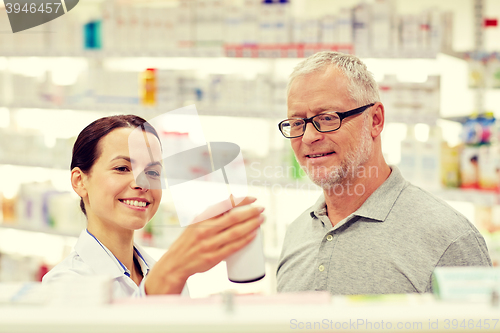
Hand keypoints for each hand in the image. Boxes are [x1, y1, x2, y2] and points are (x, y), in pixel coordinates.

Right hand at [145, 196, 263, 294]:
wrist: (176, 262)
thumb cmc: (190, 240)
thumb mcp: (197, 223)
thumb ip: (213, 213)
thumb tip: (232, 199)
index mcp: (201, 219)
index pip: (224, 205)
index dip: (240, 201)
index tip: (253, 199)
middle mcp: (205, 230)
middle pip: (232, 218)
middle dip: (250, 212)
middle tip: (262, 209)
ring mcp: (209, 244)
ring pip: (235, 232)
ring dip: (251, 225)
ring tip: (261, 220)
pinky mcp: (213, 257)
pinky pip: (233, 247)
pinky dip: (245, 240)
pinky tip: (253, 235)